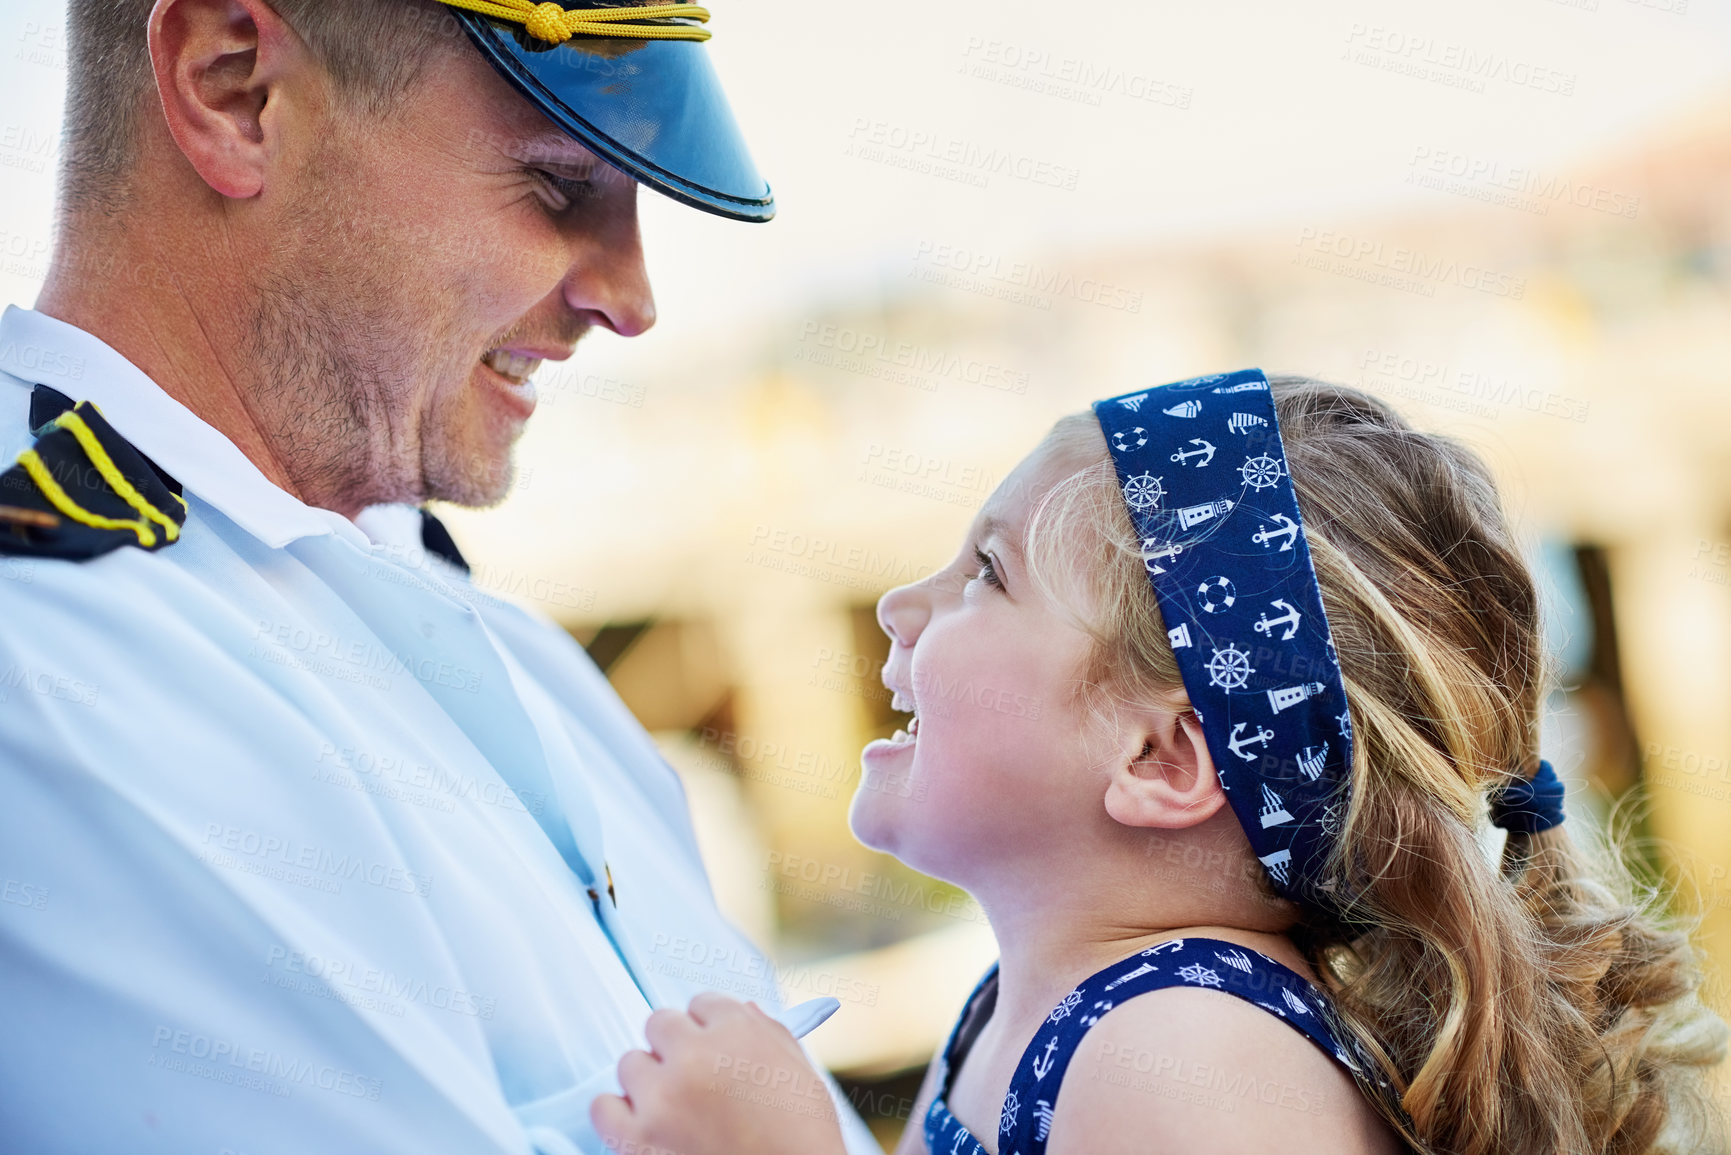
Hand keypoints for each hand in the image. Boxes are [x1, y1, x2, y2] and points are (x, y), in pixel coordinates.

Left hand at [589, 992, 849, 1154]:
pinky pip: (603, 1107)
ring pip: (631, 1063)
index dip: (710, 1030)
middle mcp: (696, 1055)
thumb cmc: (803, 1140)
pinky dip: (618, 1116)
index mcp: (739, 1032)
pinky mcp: (637, 1139)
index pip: (703, 1004)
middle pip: (660, 1024)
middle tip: (694, 1080)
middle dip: (676, 1049)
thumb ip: (769, 1035)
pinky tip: (644, 1127)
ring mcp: (663, 1096)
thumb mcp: (801, 1075)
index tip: (714, 1049)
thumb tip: (743, 1012)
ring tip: (676, 1111)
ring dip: (649, 1082)